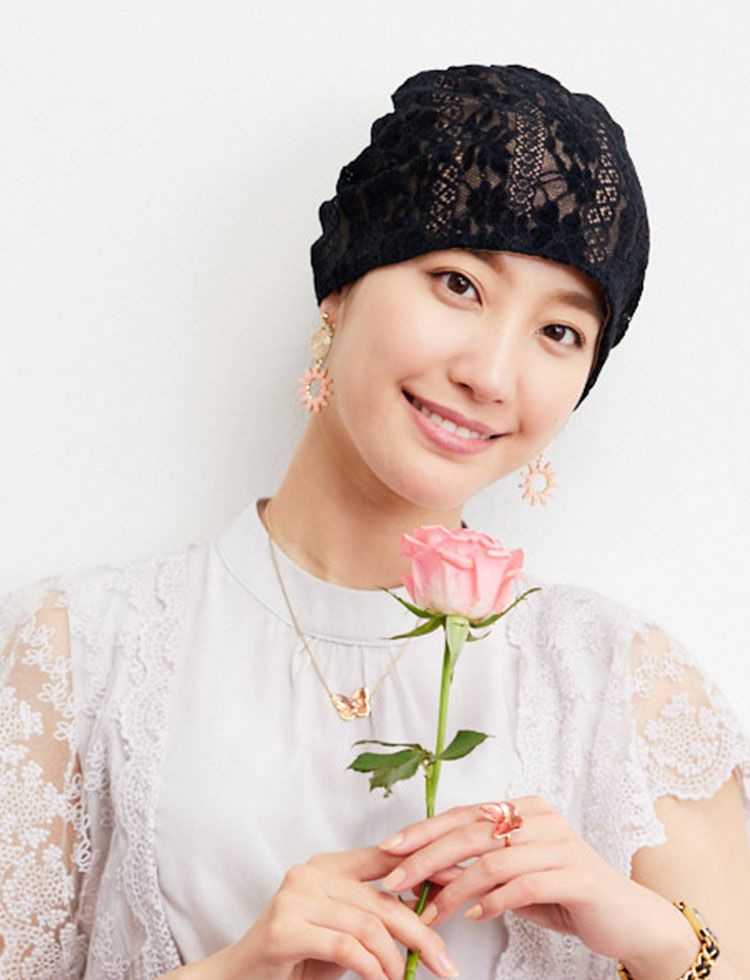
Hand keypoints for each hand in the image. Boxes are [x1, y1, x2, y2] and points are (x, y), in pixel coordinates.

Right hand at [223, 844, 461, 979]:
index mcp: (326, 866)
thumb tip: (428, 915)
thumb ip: (374, 917)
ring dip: (396, 961)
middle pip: (383, 900)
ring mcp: (295, 897)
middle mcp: (310, 873)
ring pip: (368, 925)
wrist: (241, 979)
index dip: (424, 868)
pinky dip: (372, 969)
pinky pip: (346, 947)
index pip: (384, 859)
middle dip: (421, 933)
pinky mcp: (286, 928)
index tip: (460, 882)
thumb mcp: (343, 932)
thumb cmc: (297, 958)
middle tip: (446, 963)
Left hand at [378, 796, 697, 970]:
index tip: (390, 850)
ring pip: (493, 861)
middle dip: (427, 857)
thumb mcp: (513, 880)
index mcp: (525, 809)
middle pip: (472, 832)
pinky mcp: (577, 875)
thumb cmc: (565, 895)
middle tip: (397, 882)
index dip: (424, 830)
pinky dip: (492, 902)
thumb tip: (426, 872)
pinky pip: (523, 885)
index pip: (463, 814)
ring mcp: (561, 844)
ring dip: (454, 890)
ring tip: (431, 914)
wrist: (628, 919)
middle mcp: (542, 818)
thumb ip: (475, 871)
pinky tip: (475, 917)